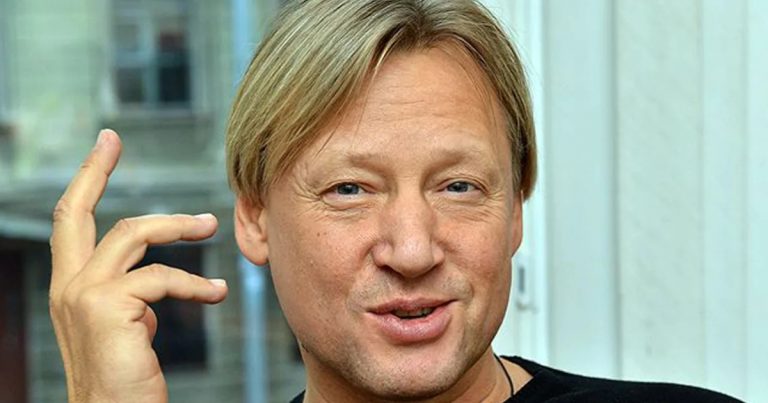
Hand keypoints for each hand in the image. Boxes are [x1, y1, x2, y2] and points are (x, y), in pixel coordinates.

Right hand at [49, 129, 228, 402]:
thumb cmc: (127, 382)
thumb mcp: (126, 329)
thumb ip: (133, 298)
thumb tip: (154, 281)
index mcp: (70, 290)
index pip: (70, 224)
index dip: (85, 181)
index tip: (102, 147)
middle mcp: (66, 288)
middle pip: (74, 212)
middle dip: (93, 170)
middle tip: (113, 138)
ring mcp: (81, 295)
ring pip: (132, 233)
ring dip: (178, 225)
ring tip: (211, 226)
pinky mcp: (107, 306)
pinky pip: (163, 277)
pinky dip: (195, 285)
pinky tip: (217, 295)